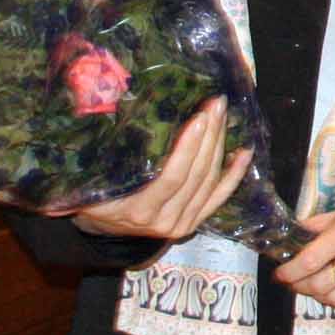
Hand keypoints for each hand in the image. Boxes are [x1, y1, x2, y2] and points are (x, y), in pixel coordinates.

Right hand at [67, 99, 249, 240]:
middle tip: (215, 104)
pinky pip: (218, 198)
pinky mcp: (192, 224)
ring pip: (209, 182)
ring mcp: (180, 224)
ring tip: (222, 114)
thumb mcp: (90, 180)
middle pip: (195, 175)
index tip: (198, 118)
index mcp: (137, 210)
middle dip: (209, 136)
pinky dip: (233, 175)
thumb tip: (104, 112)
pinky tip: (244, 151)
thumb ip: (101, 157)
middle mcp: (162, 221)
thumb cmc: (94, 195)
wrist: (103, 230)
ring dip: (219, 146)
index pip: (170, 177)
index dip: (188, 148)